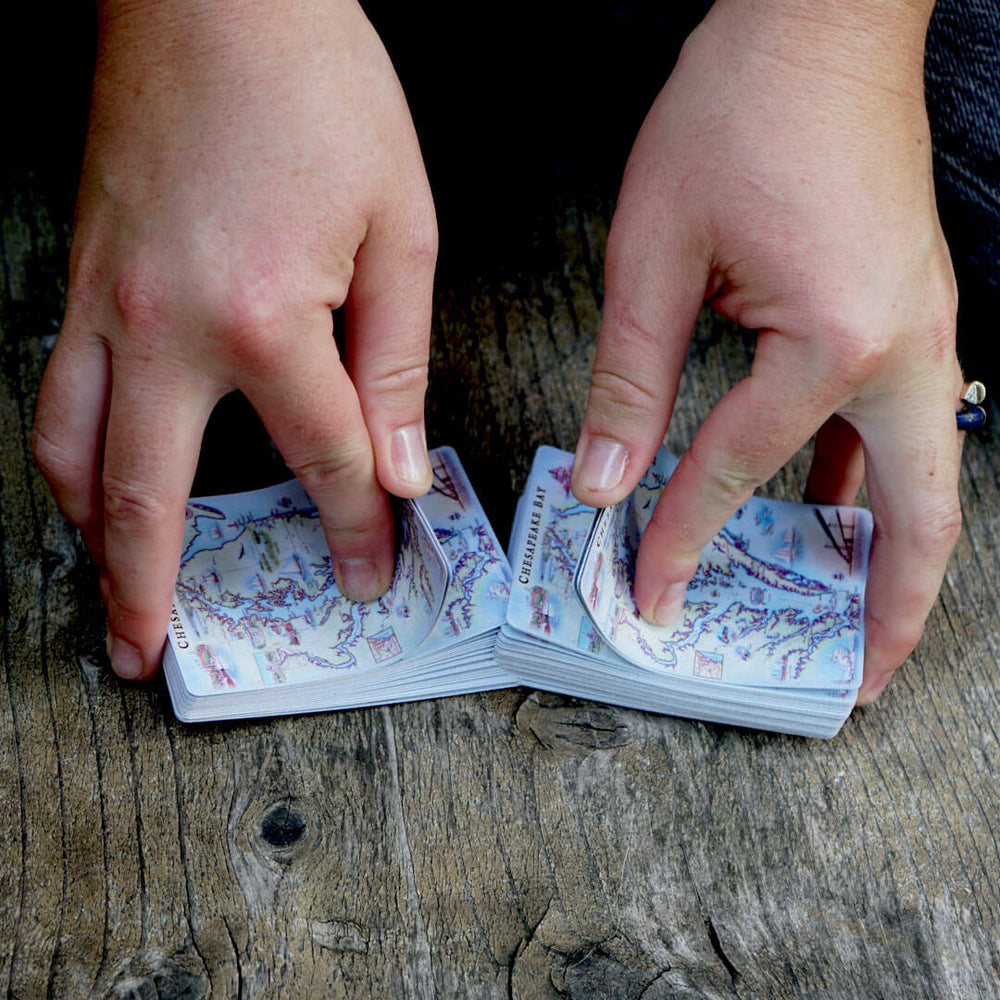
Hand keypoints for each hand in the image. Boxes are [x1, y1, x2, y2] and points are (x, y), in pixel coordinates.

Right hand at [32, 0, 436, 679]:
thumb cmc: (319, 92)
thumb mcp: (400, 227)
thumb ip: (397, 362)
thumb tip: (399, 467)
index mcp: (267, 318)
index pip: (323, 460)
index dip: (353, 529)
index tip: (369, 574)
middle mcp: (166, 328)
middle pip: (146, 497)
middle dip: (147, 591)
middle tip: (148, 657)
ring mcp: (106, 304)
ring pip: (72, 451)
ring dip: (90, 535)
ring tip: (112, 590)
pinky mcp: (83, 276)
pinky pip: (56, 391)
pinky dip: (70, 456)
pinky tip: (91, 482)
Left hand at [571, 0, 963, 703]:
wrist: (821, 25)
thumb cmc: (740, 115)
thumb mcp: (655, 256)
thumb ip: (629, 384)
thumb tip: (605, 481)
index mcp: (837, 342)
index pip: (736, 476)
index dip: (681, 541)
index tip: (646, 593)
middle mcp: (905, 351)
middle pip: (916, 518)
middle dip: (889, 609)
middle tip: (855, 676)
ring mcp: (923, 332)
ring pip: (923, 479)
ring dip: (891, 551)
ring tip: (851, 617)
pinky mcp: (909, 313)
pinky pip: (898, 426)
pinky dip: (867, 481)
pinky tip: (827, 507)